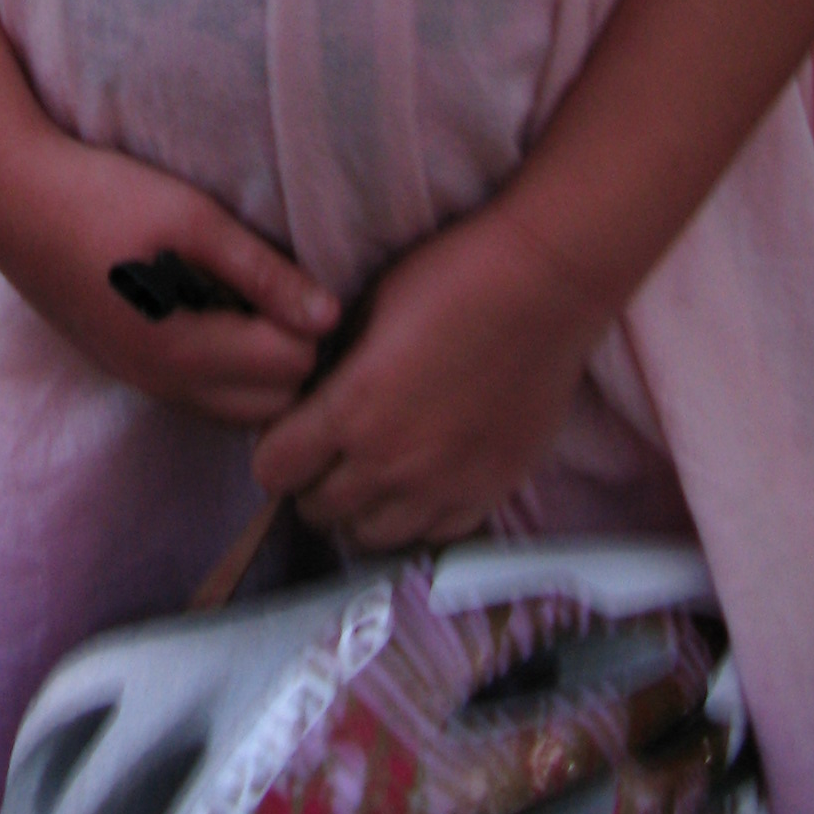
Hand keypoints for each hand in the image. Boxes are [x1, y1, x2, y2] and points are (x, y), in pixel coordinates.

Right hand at [0, 127, 340, 429]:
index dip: (310, 322)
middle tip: (287, 289)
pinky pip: (201, 398)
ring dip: (262, 368)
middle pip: (273, 404)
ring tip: (256, 298)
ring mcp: (143, 382)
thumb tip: (332, 315)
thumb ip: (263, 272)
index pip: (293, 368)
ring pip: (237, 410)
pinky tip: (216, 308)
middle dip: (294, 355)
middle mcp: (167, 384)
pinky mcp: (127, 369)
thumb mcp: (192, 218)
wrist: (11, 197)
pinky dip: (227, 370)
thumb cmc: (105, 196)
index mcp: (187, 349)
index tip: (302, 274)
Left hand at [249, 200, 601, 543]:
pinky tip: (417, 484)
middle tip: (321, 454)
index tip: (285, 431)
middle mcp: (391, 464)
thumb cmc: (448, 278)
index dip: (272, 450)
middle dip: (308, 483)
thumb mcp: (364, 308)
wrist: (540, 287)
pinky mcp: (490, 491)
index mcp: (350, 411)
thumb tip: (308, 395)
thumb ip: (332, 366)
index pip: (273, 468)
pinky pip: (434, 535)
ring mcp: (444, 487)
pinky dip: (414, 517)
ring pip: (372, 536)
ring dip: (358, 509)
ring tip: (367, 475)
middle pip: (318, 510)